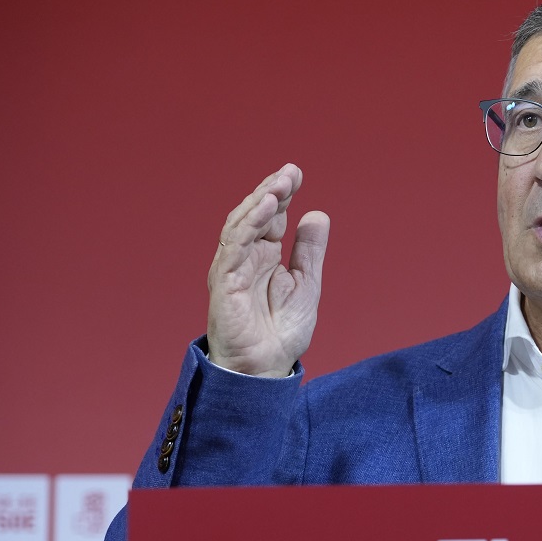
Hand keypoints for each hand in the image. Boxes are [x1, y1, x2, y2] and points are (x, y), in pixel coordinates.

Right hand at [206, 164, 329, 376]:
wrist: (267, 367)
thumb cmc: (282, 330)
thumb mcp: (306, 283)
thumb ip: (309, 250)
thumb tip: (316, 213)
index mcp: (264, 256)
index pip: (271, 217)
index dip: (282, 194)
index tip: (296, 174)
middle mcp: (246, 257)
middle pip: (254, 215)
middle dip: (271, 191)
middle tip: (289, 172)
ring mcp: (233, 267)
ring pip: (241, 225)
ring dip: (259, 202)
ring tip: (279, 185)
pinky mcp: (225, 281)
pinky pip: (234, 247)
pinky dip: (248, 225)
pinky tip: (266, 208)